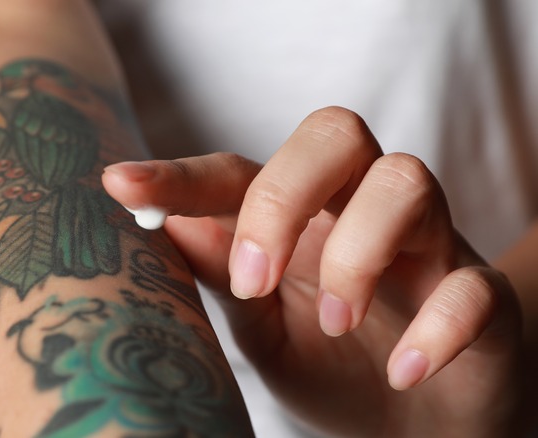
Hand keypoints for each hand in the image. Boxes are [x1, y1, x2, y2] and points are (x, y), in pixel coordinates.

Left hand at [103, 107, 526, 436]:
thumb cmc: (332, 365)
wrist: (416, 425)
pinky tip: (401, 371)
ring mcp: (428, 247)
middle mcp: (362, 211)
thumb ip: (225, 276)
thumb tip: (168, 225)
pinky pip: (472, 284)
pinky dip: (435, 327)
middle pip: (335, 134)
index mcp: (302, 218)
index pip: (241, 171)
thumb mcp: (261, 327)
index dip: (181, 175)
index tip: (120, 184)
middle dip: (285, 194)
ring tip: (336, 324)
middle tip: (254, 280)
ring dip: (356, 253)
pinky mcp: (481, 296)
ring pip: (407, 180)